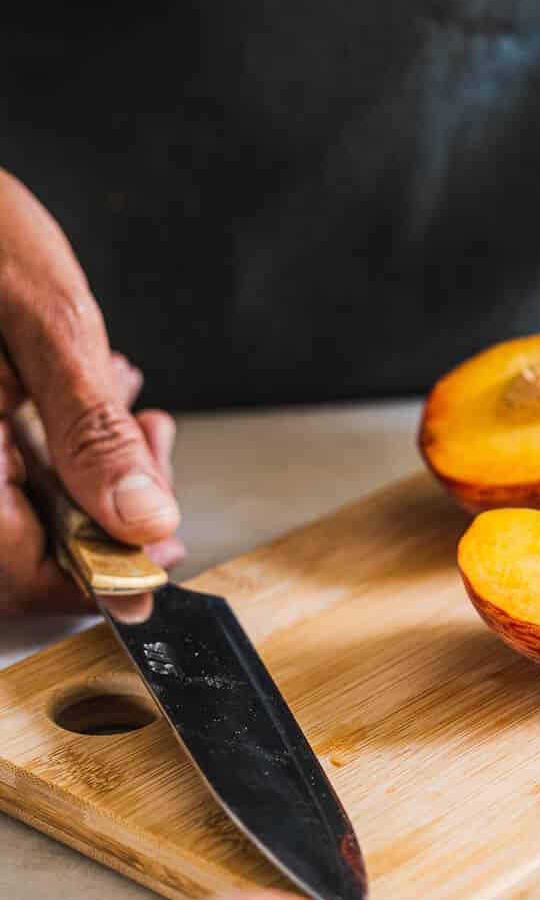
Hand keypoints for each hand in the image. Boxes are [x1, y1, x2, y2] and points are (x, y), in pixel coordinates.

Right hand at [0, 171, 183, 614]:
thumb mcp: (46, 322)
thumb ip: (91, 430)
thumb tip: (144, 521)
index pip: (23, 576)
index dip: (103, 575)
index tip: (164, 545)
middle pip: (26, 552)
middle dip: (108, 508)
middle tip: (152, 446)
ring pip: (22, 512)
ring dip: (92, 472)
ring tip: (130, 409)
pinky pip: (7, 471)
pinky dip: (60, 445)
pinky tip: (94, 391)